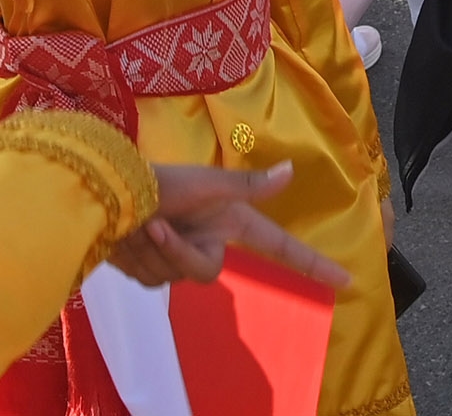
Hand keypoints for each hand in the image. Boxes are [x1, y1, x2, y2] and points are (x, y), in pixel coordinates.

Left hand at [108, 161, 350, 288]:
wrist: (105, 197)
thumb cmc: (160, 184)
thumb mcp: (205, 183)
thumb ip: (248, 185)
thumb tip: (291, 169)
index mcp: (228, 219)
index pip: (279, 247)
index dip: (311, 264)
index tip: (346, 281)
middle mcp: (208, 238)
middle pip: (206, 272)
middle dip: (177, 254)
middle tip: (155, 227)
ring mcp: (179, 254)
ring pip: (175, 279)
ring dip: (152, 254)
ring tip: (137, 225)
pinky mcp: (152, 267)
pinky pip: (153, 281)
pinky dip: (138, 261)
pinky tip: (125, 239)